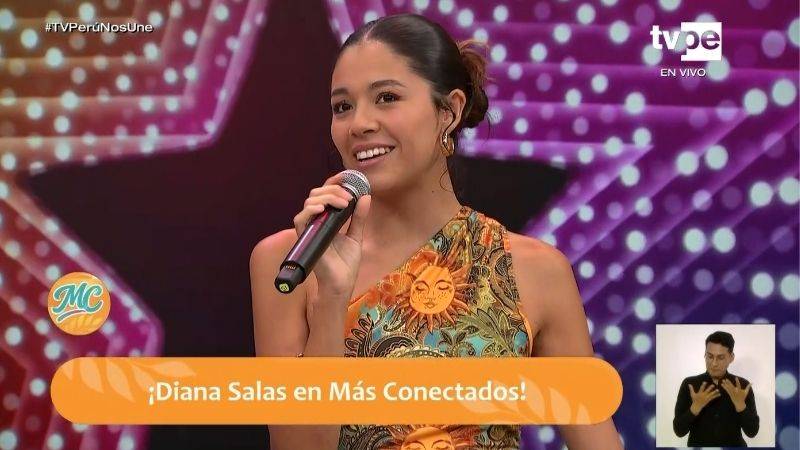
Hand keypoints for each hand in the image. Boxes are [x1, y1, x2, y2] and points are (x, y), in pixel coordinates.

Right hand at [292, 172, 370, 302]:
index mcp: (328, 218)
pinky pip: (300, 219)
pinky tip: (322, 209)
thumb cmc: (345, 264)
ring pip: (310, 202)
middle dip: (334, 189)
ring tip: (342, 203)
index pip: (327, 193)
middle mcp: (317, 221)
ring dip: (326, 197)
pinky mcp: (304, 238)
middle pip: (318, 193)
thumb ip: (359, 217)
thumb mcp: (356, 236)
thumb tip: (366, 196)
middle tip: (349, 196)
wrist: (340, 284)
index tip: (348, 177)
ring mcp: (310, 228)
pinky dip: (310, 210)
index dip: (335, 182)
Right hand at [689, 382, 720, 414]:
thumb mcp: (692, 394)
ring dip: (714, 392)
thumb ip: (691, 389)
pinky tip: (719, 394)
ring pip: (711, 394)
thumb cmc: (694, 400)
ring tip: (718, 390)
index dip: (703, 385)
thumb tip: (689, 384)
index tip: (705, 382)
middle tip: (713, 385)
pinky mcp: (708, 400)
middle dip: (710, 388)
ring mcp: (706, 398)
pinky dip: (716, 396)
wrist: (697, 407)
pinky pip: (713, 398)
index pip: (701, 388)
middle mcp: (703, 395)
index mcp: (699, 393)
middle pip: (707, 391)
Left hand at [721, 377, 750, 411]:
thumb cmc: (743, 397)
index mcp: (739, 390)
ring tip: (723, 380)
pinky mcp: (730, 394)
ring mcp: (732, 393)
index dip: (737, 381)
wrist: (739, 403)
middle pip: (732, 386)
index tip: (736, 377)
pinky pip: (727, 390)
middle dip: (729, 382)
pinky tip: (722, 384)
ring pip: (728, 388)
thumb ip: (748, 387)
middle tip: (726, 379)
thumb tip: (752, 383)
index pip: (738, 385)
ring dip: (725, 384)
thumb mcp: (746, 392)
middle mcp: (735, 392)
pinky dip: (724, 387)